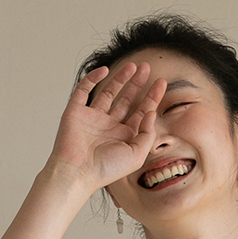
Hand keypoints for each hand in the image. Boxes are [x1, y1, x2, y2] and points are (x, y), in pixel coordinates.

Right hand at [45, 62, 166, 192]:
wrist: (77, 173)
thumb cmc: (106, 169)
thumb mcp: (137, 155)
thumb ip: (147, 134)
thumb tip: (153, 113)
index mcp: (124, 136)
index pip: (141, 112)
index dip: (152, 97)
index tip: (161, 82)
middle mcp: (109, 126)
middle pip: (126, 100)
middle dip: (137, 84)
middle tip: (147, 67)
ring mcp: (92, 118)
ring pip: (108, 93)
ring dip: (120, 78)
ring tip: (132, 66)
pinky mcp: (75, 112)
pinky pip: (84, 91)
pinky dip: (92, 79)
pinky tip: (104, 70)